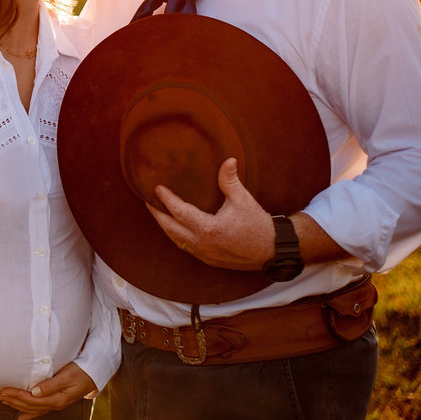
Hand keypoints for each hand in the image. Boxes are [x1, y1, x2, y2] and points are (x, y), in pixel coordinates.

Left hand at [0, 362, 95, 419]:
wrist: (94, 374)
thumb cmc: (80, 371)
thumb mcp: (67, 375)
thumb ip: (51, 384)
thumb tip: (34, 391)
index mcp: (56, 399)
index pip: (30, 399)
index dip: (15, 395)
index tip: (2, 390)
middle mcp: (54, 405)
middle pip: (28, 405)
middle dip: (11, 400)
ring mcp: (55, 405)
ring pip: (31, 409)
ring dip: (15, 405)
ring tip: (1, 400)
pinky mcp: (55, 402)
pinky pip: (39, 411)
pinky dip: (28, 415)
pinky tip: (19, 419)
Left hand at [147, 157, 274, 269]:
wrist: (273, 251)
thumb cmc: (258, 225)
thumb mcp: (244, 200)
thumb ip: (230, 181)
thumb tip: (228, 160)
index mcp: (208, 229)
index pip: (179, 212)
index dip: (166, 200)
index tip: (156, 188)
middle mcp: (202, 244)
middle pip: (170, 228)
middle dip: (157, 214)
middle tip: (147, 201)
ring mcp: (203, 254)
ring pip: (176, 240)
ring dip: (165, 226)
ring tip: (156, 212)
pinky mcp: (208, 260)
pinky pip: (185, 247)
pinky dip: (176, 236)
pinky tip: (174, 228)